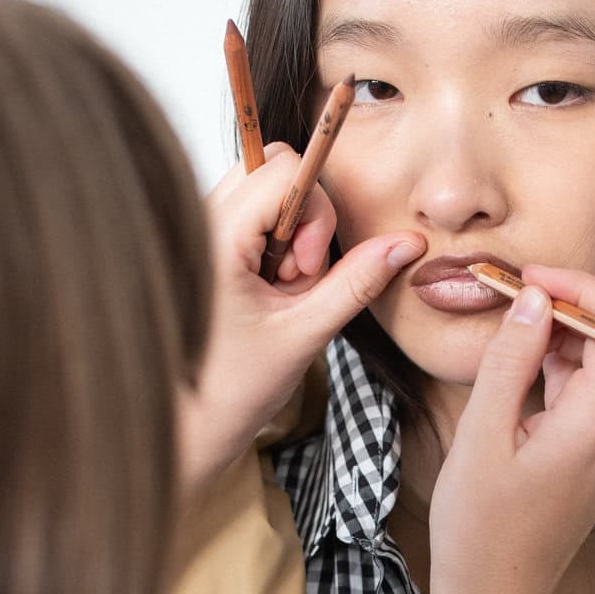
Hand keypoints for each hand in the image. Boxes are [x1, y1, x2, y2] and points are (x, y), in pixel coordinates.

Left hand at [178, 150, 423, 487]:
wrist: (186, 427)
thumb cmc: (234, 389)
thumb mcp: (306, 334)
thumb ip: (358, 282)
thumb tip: (408, 243)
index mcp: (216, 239)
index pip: (284, 168)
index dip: (313, 211)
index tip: (304, 270)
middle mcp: (200, 223)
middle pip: (273, 166)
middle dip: (303, 216)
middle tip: (294, 280)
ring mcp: (201, 231)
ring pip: (265, 190)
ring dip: (290, 235)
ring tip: (279, 293)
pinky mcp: (207, 245)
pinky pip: (253, 216)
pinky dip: (275, 247)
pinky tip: (267, 293)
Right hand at [428, 266, 594, 593]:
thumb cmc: (479, 531)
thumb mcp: (482, 436)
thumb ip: (511, 361)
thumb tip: (533, 299)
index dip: (584, 290)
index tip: (531, 279)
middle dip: (577, 306)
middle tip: (517, 294)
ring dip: (568, 336)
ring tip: (511, 327)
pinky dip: (566, 369)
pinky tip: (522, 367)